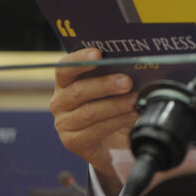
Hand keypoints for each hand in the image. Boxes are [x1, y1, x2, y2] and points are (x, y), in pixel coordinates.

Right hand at [50, 48, 138, 193]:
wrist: (110, 141)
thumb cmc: (111, 106)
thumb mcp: (111, 88)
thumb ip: (116, 74)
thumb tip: (135, 64)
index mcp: (66, 82)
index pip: (65, 67)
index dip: (80, 59)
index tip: (98, 54)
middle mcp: (60, 101)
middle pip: (78, 90)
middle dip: (105, 84)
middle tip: (127, 82)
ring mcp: (64, 123)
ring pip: (89, 112)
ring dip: (116, 105)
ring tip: (135, 101)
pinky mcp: (73, 141)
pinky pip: (96, 130)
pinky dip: (117, 121)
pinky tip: (132, 115)